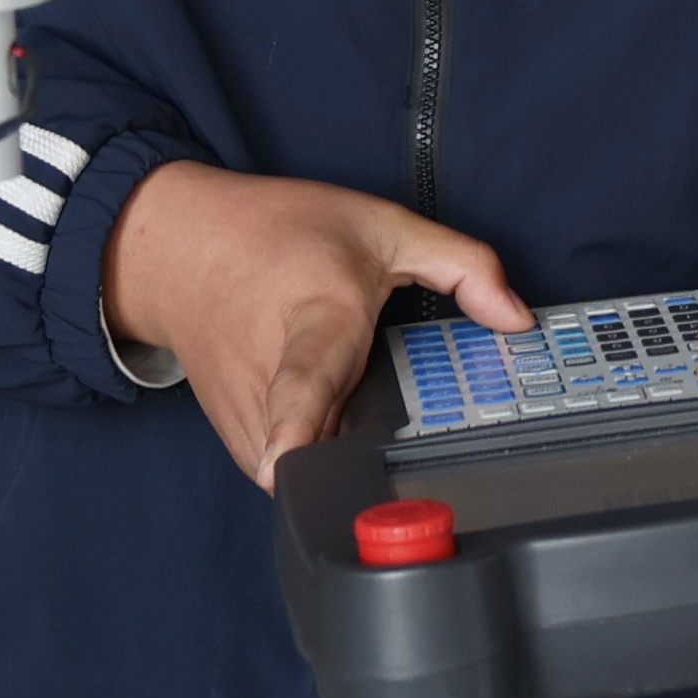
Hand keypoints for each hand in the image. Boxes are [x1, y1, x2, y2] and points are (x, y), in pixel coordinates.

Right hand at [106, 162, 527, 485]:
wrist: (179, 250)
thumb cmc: (280, 233)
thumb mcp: (383, 225)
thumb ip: (463, 264)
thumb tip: (519, 320)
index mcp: (314, 319)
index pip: (301, 384)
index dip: (296, 427)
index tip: (285, 466)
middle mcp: (271, 379)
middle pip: (326, 446)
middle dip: (372, 457)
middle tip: (407, 440)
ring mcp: (247, 418)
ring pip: (312, 469)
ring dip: (346, 457)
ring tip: (360, 408)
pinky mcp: (239, 443)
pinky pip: (290, 473)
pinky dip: (320, 457)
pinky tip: (333, 419)